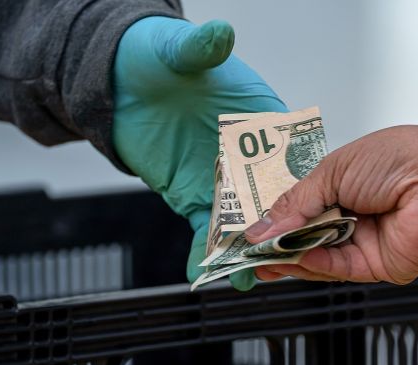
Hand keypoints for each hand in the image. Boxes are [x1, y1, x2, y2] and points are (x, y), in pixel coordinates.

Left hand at [114, 16, 286, 289]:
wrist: (119, 83)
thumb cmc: (158, 60)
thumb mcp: (179, 52)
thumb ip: (201, 50)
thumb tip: (219, 36)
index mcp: (261, 117)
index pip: (287, 151)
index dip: (294, 179)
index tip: (298, 204)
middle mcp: (248, 155)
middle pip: (271, 195)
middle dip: (275, 227)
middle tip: (277, 253)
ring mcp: (222, 180)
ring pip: (241, 220)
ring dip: (244, 249)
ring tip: (248, 275)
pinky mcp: (194, 197)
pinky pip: (203, 228)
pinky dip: (205, 250)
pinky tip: (206, 270)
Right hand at [245, 126, 417, 284]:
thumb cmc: (397, 161)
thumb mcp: (333, 171)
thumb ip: (296, 203)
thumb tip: (261, 229)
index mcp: (346, 183)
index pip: (302, 205)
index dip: (275, 217)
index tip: (249, 227)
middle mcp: (354, 213)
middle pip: (305, 234)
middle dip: (276, 242)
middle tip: (246, 250)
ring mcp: (364, 241)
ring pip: (317, 256)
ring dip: (288, 257)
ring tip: (259, 258)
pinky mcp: (375, 266)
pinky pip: (337, 268)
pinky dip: (313, 265)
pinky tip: (292, 260)